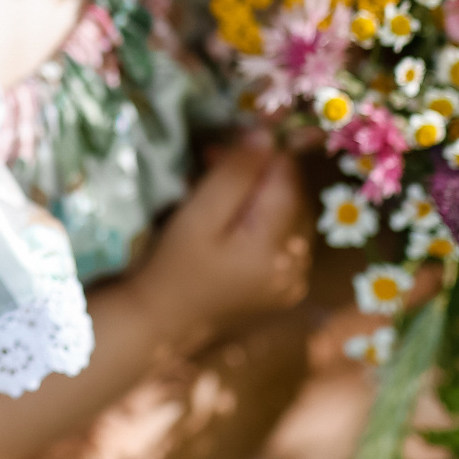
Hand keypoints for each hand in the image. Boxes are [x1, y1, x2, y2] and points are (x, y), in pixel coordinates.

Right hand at [129, 131, 310, 347]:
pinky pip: (288, 240)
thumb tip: (267, 134)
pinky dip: (268, 223)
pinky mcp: (286, 289)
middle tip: (214, 162)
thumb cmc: (173, 266)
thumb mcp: (198, 215)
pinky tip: (236, 225)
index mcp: (277, 248)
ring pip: (294, 215)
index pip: (288, 177)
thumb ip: (235, 174)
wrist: (161, 324)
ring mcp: (295, 281)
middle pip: (295, 195)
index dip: (261, 152)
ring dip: (265, 196)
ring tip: (221, 193)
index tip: (222, 146)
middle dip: (261, 173)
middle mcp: (298, 266)